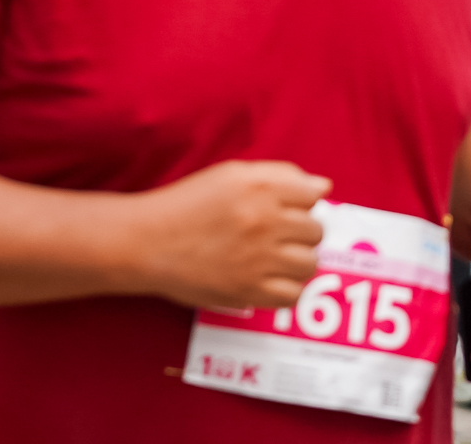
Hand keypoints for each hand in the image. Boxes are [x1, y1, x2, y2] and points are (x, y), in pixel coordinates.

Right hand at [129, 160, 329, 310]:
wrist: (148, 241)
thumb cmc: (187, 204)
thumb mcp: (230, 175)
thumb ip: (279, 175)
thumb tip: (322, 187)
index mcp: (260, 187)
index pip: (313, 195)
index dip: (304, 203)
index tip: (289, 209)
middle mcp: (264, 220)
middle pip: (315, 231)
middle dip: (302, 232)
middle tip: (279, 236)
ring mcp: (259, 258)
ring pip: (309, 264)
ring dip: (298, 261)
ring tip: (276, 259)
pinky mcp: (249, 290)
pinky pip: (292, 295)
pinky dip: (287, 289)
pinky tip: (270, 280)